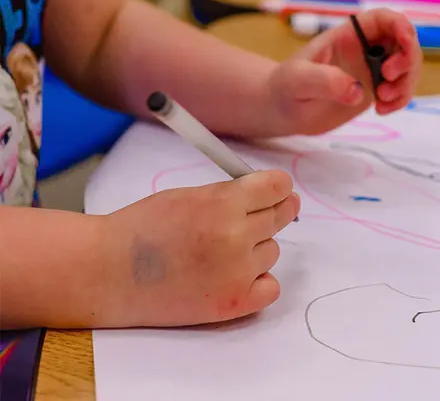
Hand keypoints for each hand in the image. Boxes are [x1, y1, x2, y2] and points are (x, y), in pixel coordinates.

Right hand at [102, 170, 298, 326]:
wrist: (108, 273)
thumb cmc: (142, 230)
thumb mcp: (187, 196)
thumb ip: (228, 195)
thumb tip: (269, 193)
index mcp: (223, 203)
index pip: (278, 187)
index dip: (279, 187)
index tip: (279, 190)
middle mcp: (236, 237)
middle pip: (280, 216)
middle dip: (273, 212)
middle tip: (262, 216)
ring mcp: (237, 272)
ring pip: (271, 251)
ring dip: (255, 249)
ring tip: (218, 253)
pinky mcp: (235, 302)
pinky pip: (271, 287)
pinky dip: (258, 282)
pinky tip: (234, 276)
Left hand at [265, 9, 422, 135]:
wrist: (284, 110)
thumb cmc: (286, 87)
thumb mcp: (298, 80)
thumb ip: (325, 81)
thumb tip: (356, 90)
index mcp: (348, 36)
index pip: (382, 20)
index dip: (401, 26)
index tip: (406, 44)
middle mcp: (365, 50)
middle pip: (404, 43)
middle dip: (407, 61)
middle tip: (387, 80)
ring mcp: (372, 71)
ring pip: (407, 69)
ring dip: (405, 84)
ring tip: (382, 101)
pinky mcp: (374, 91)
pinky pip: (400, 91)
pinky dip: (400, 101)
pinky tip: (382, 110)